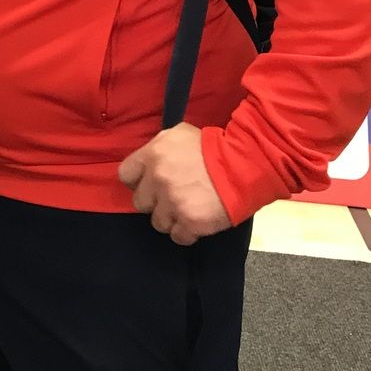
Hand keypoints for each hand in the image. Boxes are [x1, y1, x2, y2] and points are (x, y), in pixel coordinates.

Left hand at [117, 123, 231, 245]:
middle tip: (173, 197)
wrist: (244, 166)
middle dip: (155, 202)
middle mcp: (158, 179)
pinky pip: (177, 236)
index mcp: (153, 155)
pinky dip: (187, 232)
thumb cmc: (212, 146)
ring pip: (158, 222)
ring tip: (188, 208)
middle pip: (140, 203)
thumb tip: (149, 161)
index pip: (125, 175)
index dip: (138, 182)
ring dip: (171, 218)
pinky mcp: (190, 223)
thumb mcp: (179, 134)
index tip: (150, 184)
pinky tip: (197, 221)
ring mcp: (173, 203)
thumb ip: (158, 148)